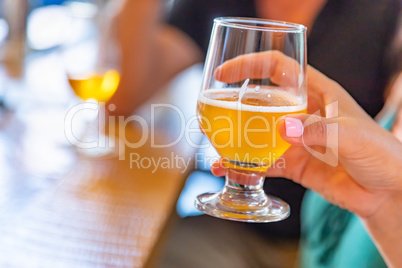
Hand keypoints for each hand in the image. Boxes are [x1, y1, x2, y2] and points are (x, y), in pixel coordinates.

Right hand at [211, 51, 401, 218]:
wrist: (387, 192)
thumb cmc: (381, 154)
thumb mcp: (354, 137)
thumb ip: (320, 130)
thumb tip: (283, 128)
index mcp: (317, 93)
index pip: (277, 68)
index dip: (249, 66)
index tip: (223, 74)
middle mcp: (301, 112)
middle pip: (259, 100)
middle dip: (232, 106)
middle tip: (209, 116)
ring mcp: (293, 139)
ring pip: (255, 133)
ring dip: (234, 139)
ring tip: (214, 148)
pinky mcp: (292, 163)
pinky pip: (261, 161)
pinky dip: (243, 165)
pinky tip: (228, 170)